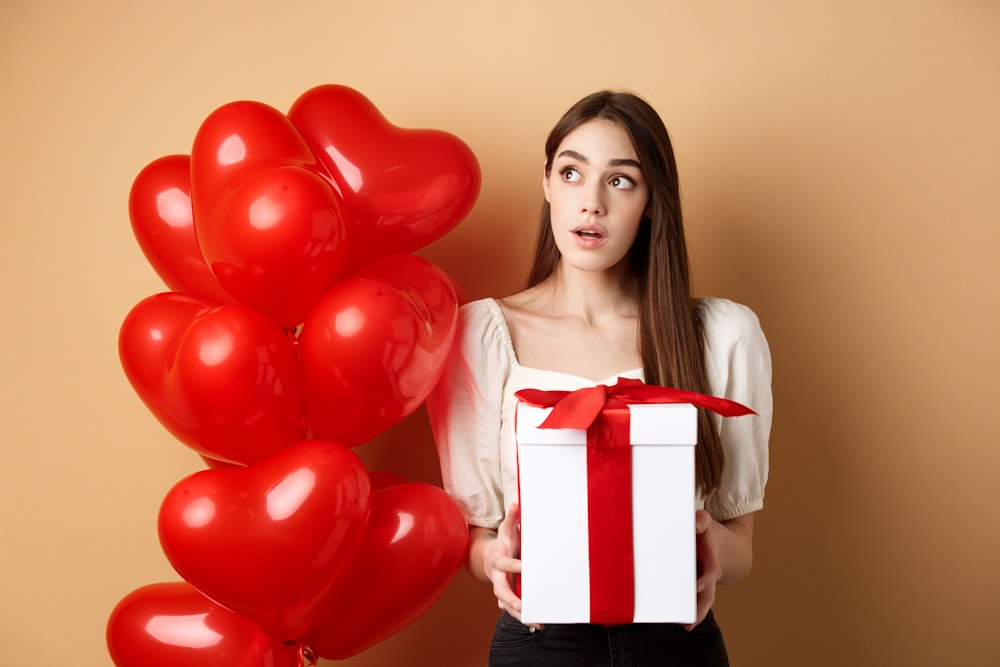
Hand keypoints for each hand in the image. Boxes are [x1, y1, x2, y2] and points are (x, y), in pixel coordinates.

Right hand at [482, 503, 529, 621]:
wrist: (489, 558)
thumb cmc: (502, 543)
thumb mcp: (505, 530)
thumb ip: (512, 518)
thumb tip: (517, 504)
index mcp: (498, 559)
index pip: (505, 563)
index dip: (514, 566)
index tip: (525, 568)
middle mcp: (497, 576)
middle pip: (501, 590)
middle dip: (511, 599)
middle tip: (523, 606)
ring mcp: (500, 587)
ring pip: (506, 604)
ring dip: (519, 614)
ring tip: (535, 622)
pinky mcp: (505, 596)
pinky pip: (512, 609)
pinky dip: (522, 617)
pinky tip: (536, 623)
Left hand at [686, 509, 722, 629]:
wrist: (723, 544)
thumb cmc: (710, 533)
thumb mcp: (707, 521)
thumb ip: (701, 520)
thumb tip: (695, 527)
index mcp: (712, 559)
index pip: (711, 572)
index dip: (705, 580)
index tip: (696, 587)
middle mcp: (709, 575)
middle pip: (708, 596)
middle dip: (700, 609)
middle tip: (689, 622)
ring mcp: (703, 583)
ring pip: (701, 602)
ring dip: (693, 615)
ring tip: (681, 626)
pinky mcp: (695, 586)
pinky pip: (691, 600)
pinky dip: (684, 609)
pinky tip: (672, 617)